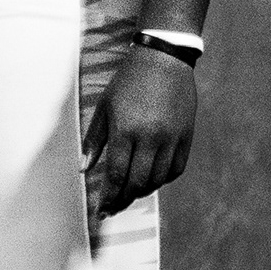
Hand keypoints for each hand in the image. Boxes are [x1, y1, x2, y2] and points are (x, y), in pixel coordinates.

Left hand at [83, 45, 197, 215]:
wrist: (163, 59)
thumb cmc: (128, 82)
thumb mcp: (105, 107)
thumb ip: (95, 140)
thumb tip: (84, 170)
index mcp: (125, 130)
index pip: (116, 174)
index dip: (108, 196)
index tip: (102, 210)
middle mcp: (150, 137)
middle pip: (137, 182)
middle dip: (123, 199)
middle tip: (114, 207)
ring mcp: (171, 137)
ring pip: (157, 179)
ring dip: (143, 191)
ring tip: (131, 193)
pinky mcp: (186, 135)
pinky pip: (176, 169)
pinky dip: (163, 179)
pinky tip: (152, 179)